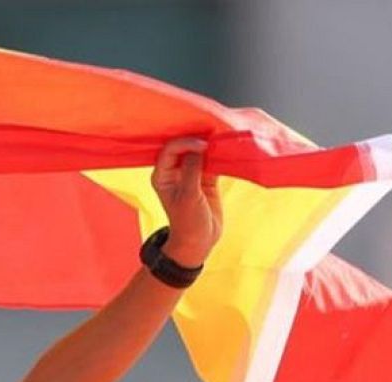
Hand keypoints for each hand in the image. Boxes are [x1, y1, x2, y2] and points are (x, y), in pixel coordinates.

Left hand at [149, 137, 221, 268]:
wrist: (199, 241)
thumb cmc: (187, 222)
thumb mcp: (188, 196)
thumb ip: (192, 170)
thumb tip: (198, 147)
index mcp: (162, 175)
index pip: (170, 150)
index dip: (186, 143)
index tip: (203, 145)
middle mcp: (175, 171)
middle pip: (185, 147)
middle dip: (198, 138)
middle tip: (215, 131)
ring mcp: (191, 173)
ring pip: (200, 152)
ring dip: (212, 145)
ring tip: (225, 137)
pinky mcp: (206, 178)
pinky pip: (213, 161)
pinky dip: (220, 155)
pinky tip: (229, 149)